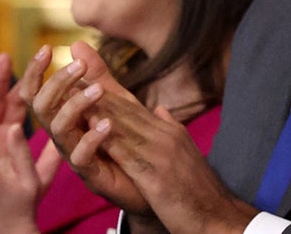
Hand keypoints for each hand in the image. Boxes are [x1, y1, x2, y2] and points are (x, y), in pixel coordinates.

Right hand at [19, 41, 149, 213]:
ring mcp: (74, 153)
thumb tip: (77, 43)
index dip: (35, 71)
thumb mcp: (114, 101)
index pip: (37, 92)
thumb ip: (96, 75)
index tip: (47, 48)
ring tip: (98, 90)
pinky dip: (92, 137)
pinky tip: (108, 123)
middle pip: (42, 107)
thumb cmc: (125, 138)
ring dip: (76, 105)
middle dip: (56, 83)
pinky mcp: (90, 172)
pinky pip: (80, 156)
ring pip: (58, 129)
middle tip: (80, 66)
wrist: (147, 178)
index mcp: (65, 116)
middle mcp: (64, 135)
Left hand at [73, 94, 258, 233]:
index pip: (133, 108)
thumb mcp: (186, 154)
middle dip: (97, 92)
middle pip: (126, 111)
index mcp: (170, 132)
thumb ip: (170, 130)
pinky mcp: (158, 175)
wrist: (220, 216)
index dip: (107, 93)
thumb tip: (160, 110)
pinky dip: (108, 140)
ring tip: (72, 95)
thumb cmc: (200, 191)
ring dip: (97, 110)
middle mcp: (167, 135)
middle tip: (70, 75)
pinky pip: (128, 154)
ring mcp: (163, 153)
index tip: (84, 79)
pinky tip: (90, 130)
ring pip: (124, 126)